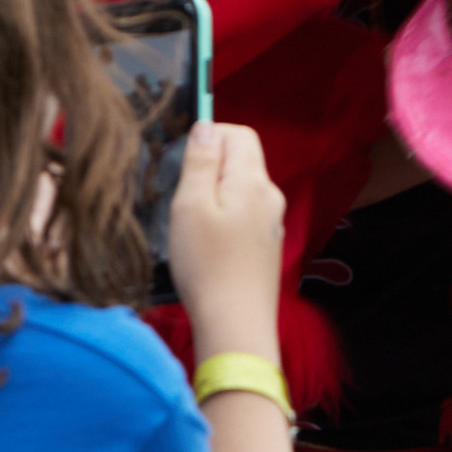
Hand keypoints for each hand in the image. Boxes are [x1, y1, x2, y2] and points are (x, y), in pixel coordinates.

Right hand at [168, 120, 287, 355]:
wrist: (236, 324)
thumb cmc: (208, 264)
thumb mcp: (191, 205)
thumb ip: (200, 161)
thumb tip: (206, 127)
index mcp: (253, 181)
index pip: (240, 134)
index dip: (210, 135)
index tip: (183, 158)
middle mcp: (270, 197)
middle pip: (242, 161)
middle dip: (209, 166)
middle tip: (180, 193)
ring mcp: (271, 223)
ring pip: (240, 190)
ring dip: (213, 195)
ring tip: (189, 222)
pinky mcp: (266, 247)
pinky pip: (244, 216)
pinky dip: (223, 218)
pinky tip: (206, 244)